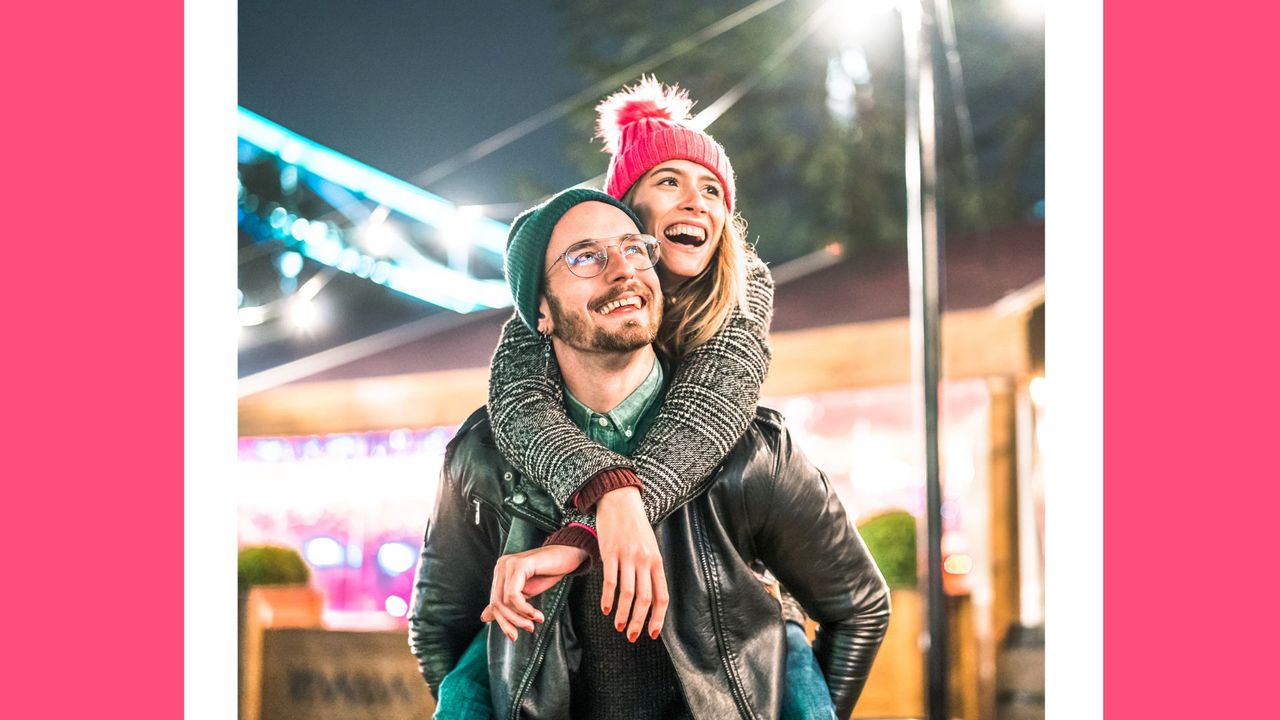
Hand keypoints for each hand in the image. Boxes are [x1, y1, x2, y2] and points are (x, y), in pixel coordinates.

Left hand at [480, 544, 588, 639]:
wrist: (568, 556)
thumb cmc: (548, 573)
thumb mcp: (526, 592)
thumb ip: (507, 603)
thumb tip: (484, 617)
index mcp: (501, 572)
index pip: (494, 602)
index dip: (503, 622)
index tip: (514, 635)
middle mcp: (502, 566)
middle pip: (497, 603)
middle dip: (511, 622)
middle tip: (527, 630)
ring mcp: (509, 564)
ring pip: (505, 601)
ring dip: (521, 617)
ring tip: (534, 622)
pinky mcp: (520, 564)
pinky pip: (514, 594)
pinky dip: (524, 609)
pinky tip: (536, 614)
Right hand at [594, 486, 668, 641]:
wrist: (620, 500)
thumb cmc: (635, 525)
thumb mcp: (650, 546)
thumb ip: (650, 569)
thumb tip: (650, 596)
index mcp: (656, 561)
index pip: (661, 596)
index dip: (657, 618)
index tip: (652, 633)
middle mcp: (644, 561)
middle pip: (644, 599)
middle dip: (639, 622)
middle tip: (632, 636)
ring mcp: (627, 557)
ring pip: (627, 594)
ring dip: (623, 615)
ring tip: (619, 626)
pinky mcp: (610, 553)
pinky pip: (610, 581)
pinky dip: (607, 599)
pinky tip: (606, 609)